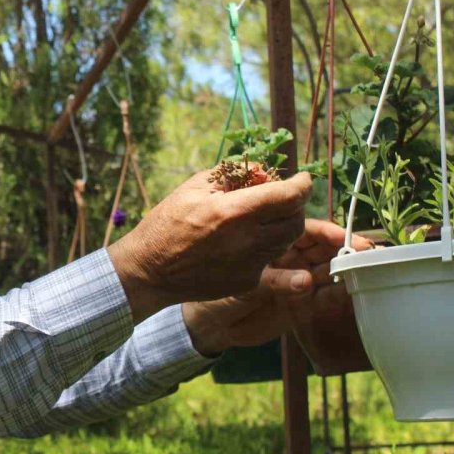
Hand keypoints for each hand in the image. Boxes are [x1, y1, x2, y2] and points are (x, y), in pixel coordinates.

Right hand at [107, 171, 311, 324]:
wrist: (150, 271)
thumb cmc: (167, 223)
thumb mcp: (194, 187)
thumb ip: (232, 175)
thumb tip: (262, 171)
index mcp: (233, 212)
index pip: (289, 196)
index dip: (302, 185)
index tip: (303, 179)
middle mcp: (247, 240)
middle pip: (296, 220)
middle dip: (295, 205)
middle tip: (281, 198)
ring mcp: (249, 265)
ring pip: (286, 241)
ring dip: (282, 226)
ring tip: (260, 218)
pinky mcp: (246, 282)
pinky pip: (268, 259)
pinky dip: (263, 245)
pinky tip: (241, 241)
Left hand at [181, 219, 372, 357]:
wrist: (208, 320)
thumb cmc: (214, 284)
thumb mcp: (239, 274)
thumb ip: (271, 276)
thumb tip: (305, 280)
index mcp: (272, 238)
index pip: (306, 229)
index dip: (327, 231)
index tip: (343, 235)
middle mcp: (289, 257)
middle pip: (323, 247)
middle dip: (344, 248)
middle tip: (362, 252)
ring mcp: (297, 280)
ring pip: (327, 269)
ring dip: (344, 269)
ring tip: (358, 271)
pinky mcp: (301, 305)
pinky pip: (323, 297)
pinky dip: (336, 295)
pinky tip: (345, 293)